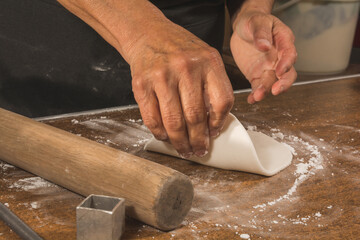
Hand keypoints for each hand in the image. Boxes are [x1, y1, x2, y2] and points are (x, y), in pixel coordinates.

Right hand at [56, 0, 233, 156]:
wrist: (149, 34)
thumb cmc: (180, 51)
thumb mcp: (205, 59)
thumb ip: (212, 86)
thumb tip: (213, 124)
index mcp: (208, 61)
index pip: (222, 101)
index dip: (219, 123)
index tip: (214, 133)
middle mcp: (186, 68)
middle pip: (196, 116)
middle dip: (198, 140)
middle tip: (199, 150)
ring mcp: (161, 76)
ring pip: (174, 122)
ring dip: (180, 142)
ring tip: (183, 149)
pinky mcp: (141, 84)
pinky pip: (152, 118)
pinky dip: (160, 133)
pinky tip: (165, 137)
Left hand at [230, 10, 296, 103]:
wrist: (243, 29)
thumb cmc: (253, 21)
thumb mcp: (256, 22)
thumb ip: (261, 33)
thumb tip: (265, 46)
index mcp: (283, 40)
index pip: (289, 53)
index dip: (286, 63)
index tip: (280, 71)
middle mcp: (279, 57)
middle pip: (287, 74)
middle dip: (283, 84)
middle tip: (275, 91)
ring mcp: (269, 68)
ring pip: (272, 83)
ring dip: (265, 91)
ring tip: (257, 96)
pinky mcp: (258, 75)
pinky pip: (258, 86)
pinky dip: (255, 94)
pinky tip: (251, 99)